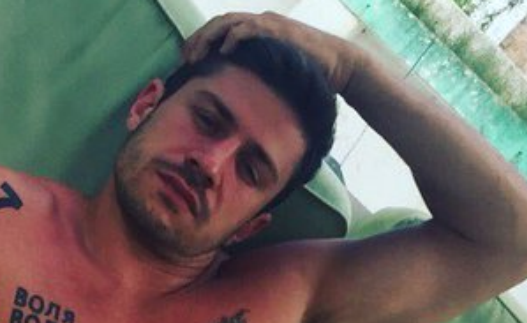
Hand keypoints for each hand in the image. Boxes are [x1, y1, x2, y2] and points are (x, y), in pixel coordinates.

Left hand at [182, 12, 363, 92]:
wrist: (340, 65)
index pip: (221, 29)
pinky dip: (234, 38)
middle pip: (219, 23)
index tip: (188, 60)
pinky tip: (223, 51)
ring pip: (229, 23)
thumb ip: (257, 75)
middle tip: (185, 58)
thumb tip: (236, 95)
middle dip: (198, 39)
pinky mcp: (279, 31)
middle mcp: (260, 22)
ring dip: (209, 38)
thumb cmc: (310, 74)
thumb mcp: (276, 73)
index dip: (201, 41)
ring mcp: (270, 24)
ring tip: (197, 56)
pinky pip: (250, 29)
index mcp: (257, 30)